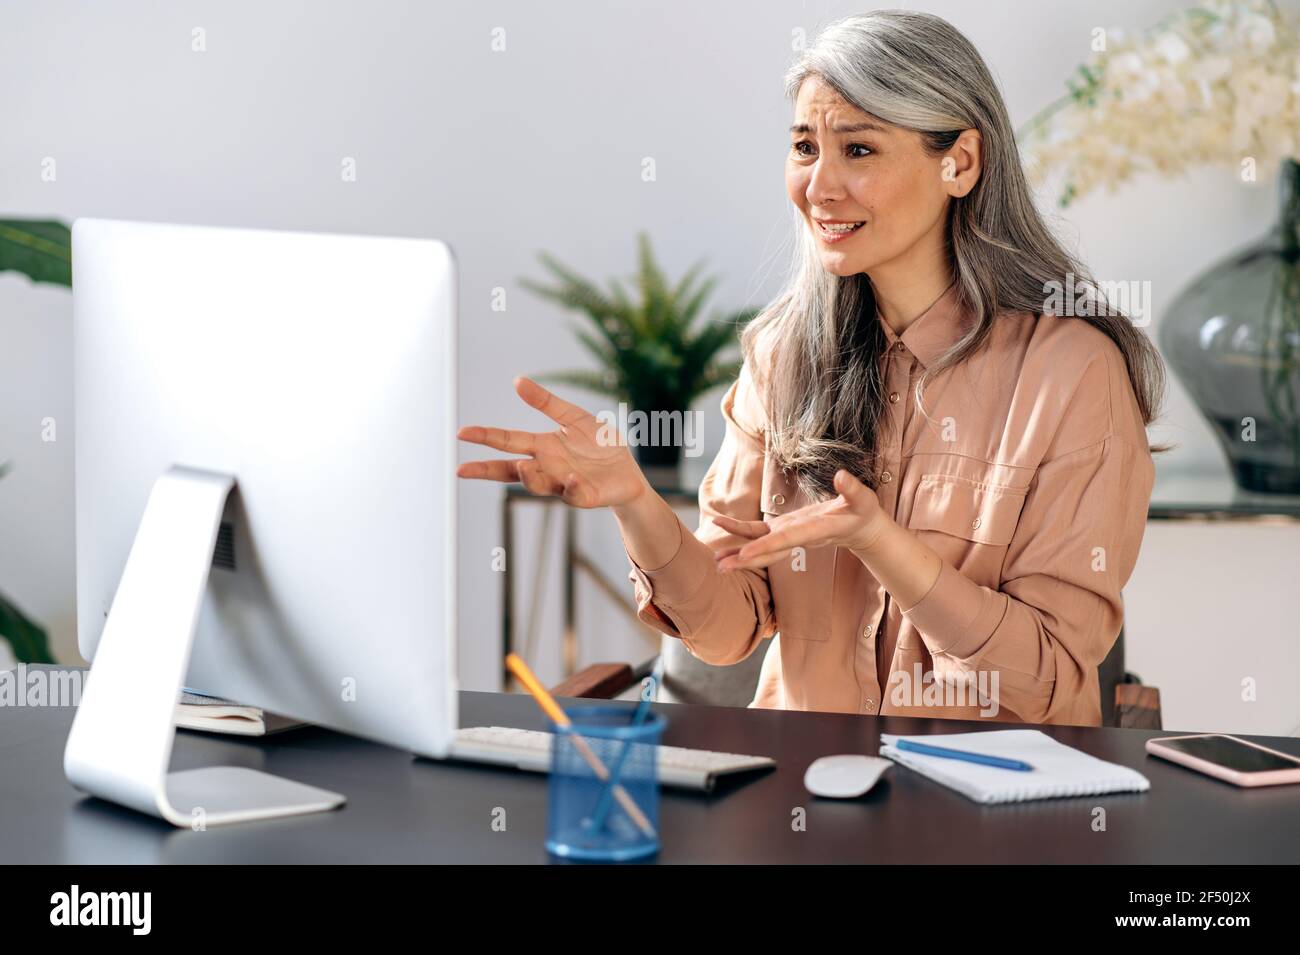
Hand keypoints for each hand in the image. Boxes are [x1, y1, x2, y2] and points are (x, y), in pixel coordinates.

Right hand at [457, 376, 649, 508]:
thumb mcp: (574, 418)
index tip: (462, 433)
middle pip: (509, 471)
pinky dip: (571, 487)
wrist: (628, 473)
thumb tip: (517, 380)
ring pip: (536, 485)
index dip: (485, 437)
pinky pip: (573, 494)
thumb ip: (547, 403)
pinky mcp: (584, 496)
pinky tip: (572, 478)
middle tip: (462, 469)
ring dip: (528, 477)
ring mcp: (563, 484)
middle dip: (486, 470)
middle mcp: (546, 468)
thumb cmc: (599, 446)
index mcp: (542, 447)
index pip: (508, 442)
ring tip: (522, 465)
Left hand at [713, 469, 888, 570]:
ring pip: (759, 546)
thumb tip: (841, 476)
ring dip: (738, 553)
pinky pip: (759, 533)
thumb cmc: (863, 512)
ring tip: (715, 559)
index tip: (745, 554)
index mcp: (813, 530)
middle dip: (744, 560)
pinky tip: (722, 528)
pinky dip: (741, 532)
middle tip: (720, 568)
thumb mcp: (862, 498)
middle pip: (767, 552)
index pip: (786, 540)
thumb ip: (852, 489)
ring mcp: (789, 534)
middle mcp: (797, 537)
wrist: (860, 527)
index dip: (765, 547)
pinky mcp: (784, 529)